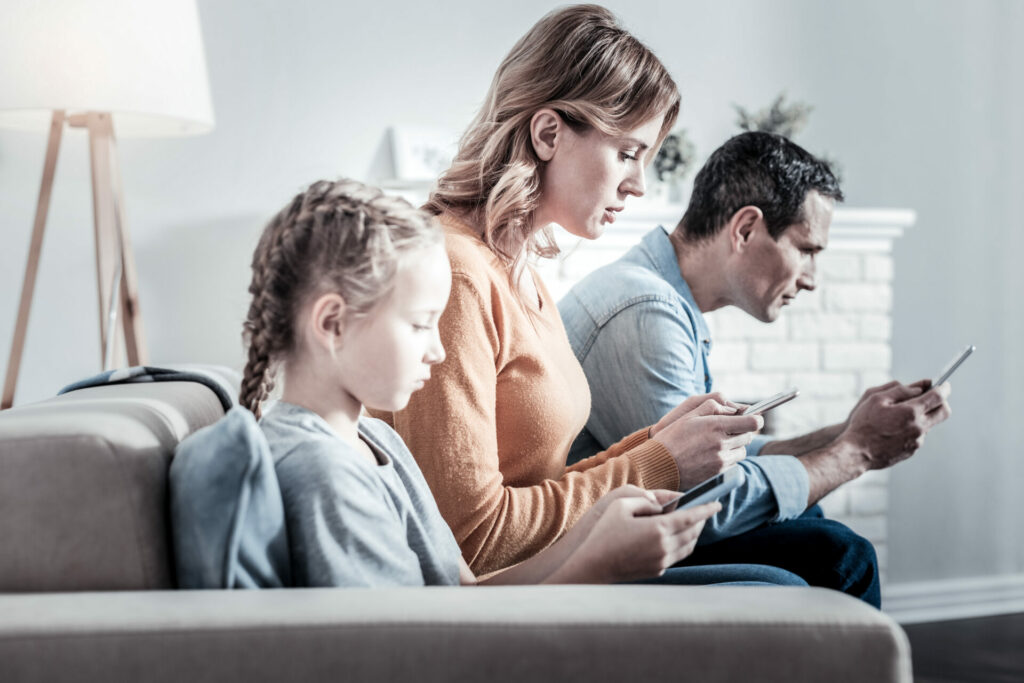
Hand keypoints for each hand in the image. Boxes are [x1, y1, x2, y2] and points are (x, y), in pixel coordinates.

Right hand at [573, 492, 720, 582]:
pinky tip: (677, 538)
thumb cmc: (604, 532)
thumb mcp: (620, 505)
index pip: (691, 517)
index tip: (717, 503)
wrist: (594, 565)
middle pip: (693, 532)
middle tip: (703, 511)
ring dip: (693, 534)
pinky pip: (677, 556)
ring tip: (692, 524)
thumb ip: (645, 501)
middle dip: (701, 521)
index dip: (706, 509)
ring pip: (688, 546)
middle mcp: (664, 546)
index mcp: (658, 528)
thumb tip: (661, 505)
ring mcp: (662, 561)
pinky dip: (683, 545)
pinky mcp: (657, 570)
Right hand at [651, 396, 762, 488]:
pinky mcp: (719, 474)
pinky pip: (733, 464)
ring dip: (736, 446)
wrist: (659, 465)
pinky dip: (728, 458)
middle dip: (742, 431)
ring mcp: (721, 460)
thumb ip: (712, 407)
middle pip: (748, 437)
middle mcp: (721, 444)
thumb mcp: (688, 415)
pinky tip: (712, 456)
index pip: (752, 422)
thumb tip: (733, 410)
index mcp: (715, 426)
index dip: (756, 419)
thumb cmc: (671, 438)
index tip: (755, 418)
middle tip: (730, 430)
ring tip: (718, 444)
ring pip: (742, 451)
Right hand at [840, 381, 951, 469]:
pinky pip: (919, 436)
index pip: (938, 397)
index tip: (944, 384)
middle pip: (944, 412)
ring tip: (900, 416)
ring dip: (923, 416)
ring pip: (930, 424)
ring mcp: (917, 441)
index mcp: (910, 412)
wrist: (857, 452)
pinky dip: (913, 428)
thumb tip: (920, 387)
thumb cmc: (863, 424)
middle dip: (942, 402)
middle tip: (932, 397)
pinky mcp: (912, 450)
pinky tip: (894, 429)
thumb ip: (900, 390)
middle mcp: (919, 427)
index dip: (944, 388)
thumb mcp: (876, 398)